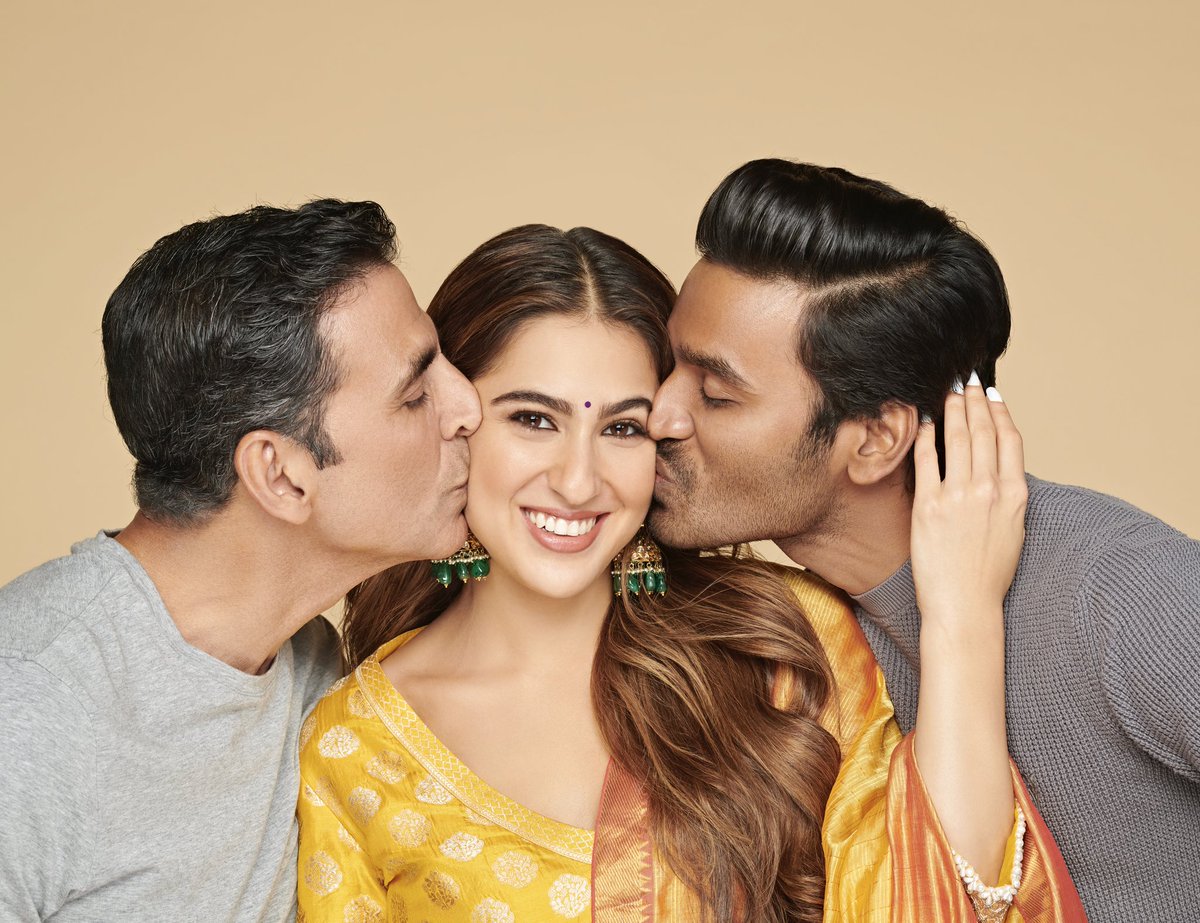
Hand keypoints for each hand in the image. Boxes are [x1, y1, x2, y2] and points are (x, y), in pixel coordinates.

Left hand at [911, 375, 1027, 631]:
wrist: (965, 605)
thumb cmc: (989, 575)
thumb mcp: (1014, 530)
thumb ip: (1009, 496)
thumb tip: (999, 470)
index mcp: (1015, 495)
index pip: (1009, 440)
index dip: (999, 413)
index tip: (992, 396)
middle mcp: (989, 490)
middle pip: (983, 433)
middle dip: (974, 402)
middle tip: (966, 382)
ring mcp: (958, 496)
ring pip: (957, 440)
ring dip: (953, 410)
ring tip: (949, 393)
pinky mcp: (929, 506)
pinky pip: (926, 461)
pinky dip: (926, 437)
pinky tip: (925, 422)